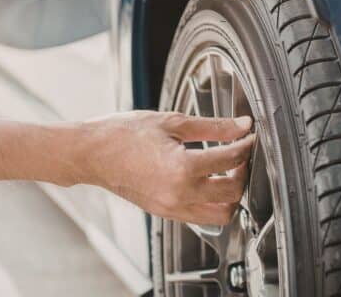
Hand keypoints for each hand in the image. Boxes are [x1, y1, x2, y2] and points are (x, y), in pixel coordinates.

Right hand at [79, 111, 254, 224]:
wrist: (91, 154)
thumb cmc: (123, 134)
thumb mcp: (172, 122)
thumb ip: (212, 126)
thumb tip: (241, 125)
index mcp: (182, 168)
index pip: (231, 159)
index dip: (245, 145)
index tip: (249, 135)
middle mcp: (179, 194)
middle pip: (233, 192)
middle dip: (243, 172)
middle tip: (241, 154)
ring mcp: (172, 207)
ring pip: (221, 215)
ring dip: (231, 195)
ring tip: (228, 172)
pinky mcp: (165, 213)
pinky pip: (200, 217)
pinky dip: (212, 203)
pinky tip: (208, 183)